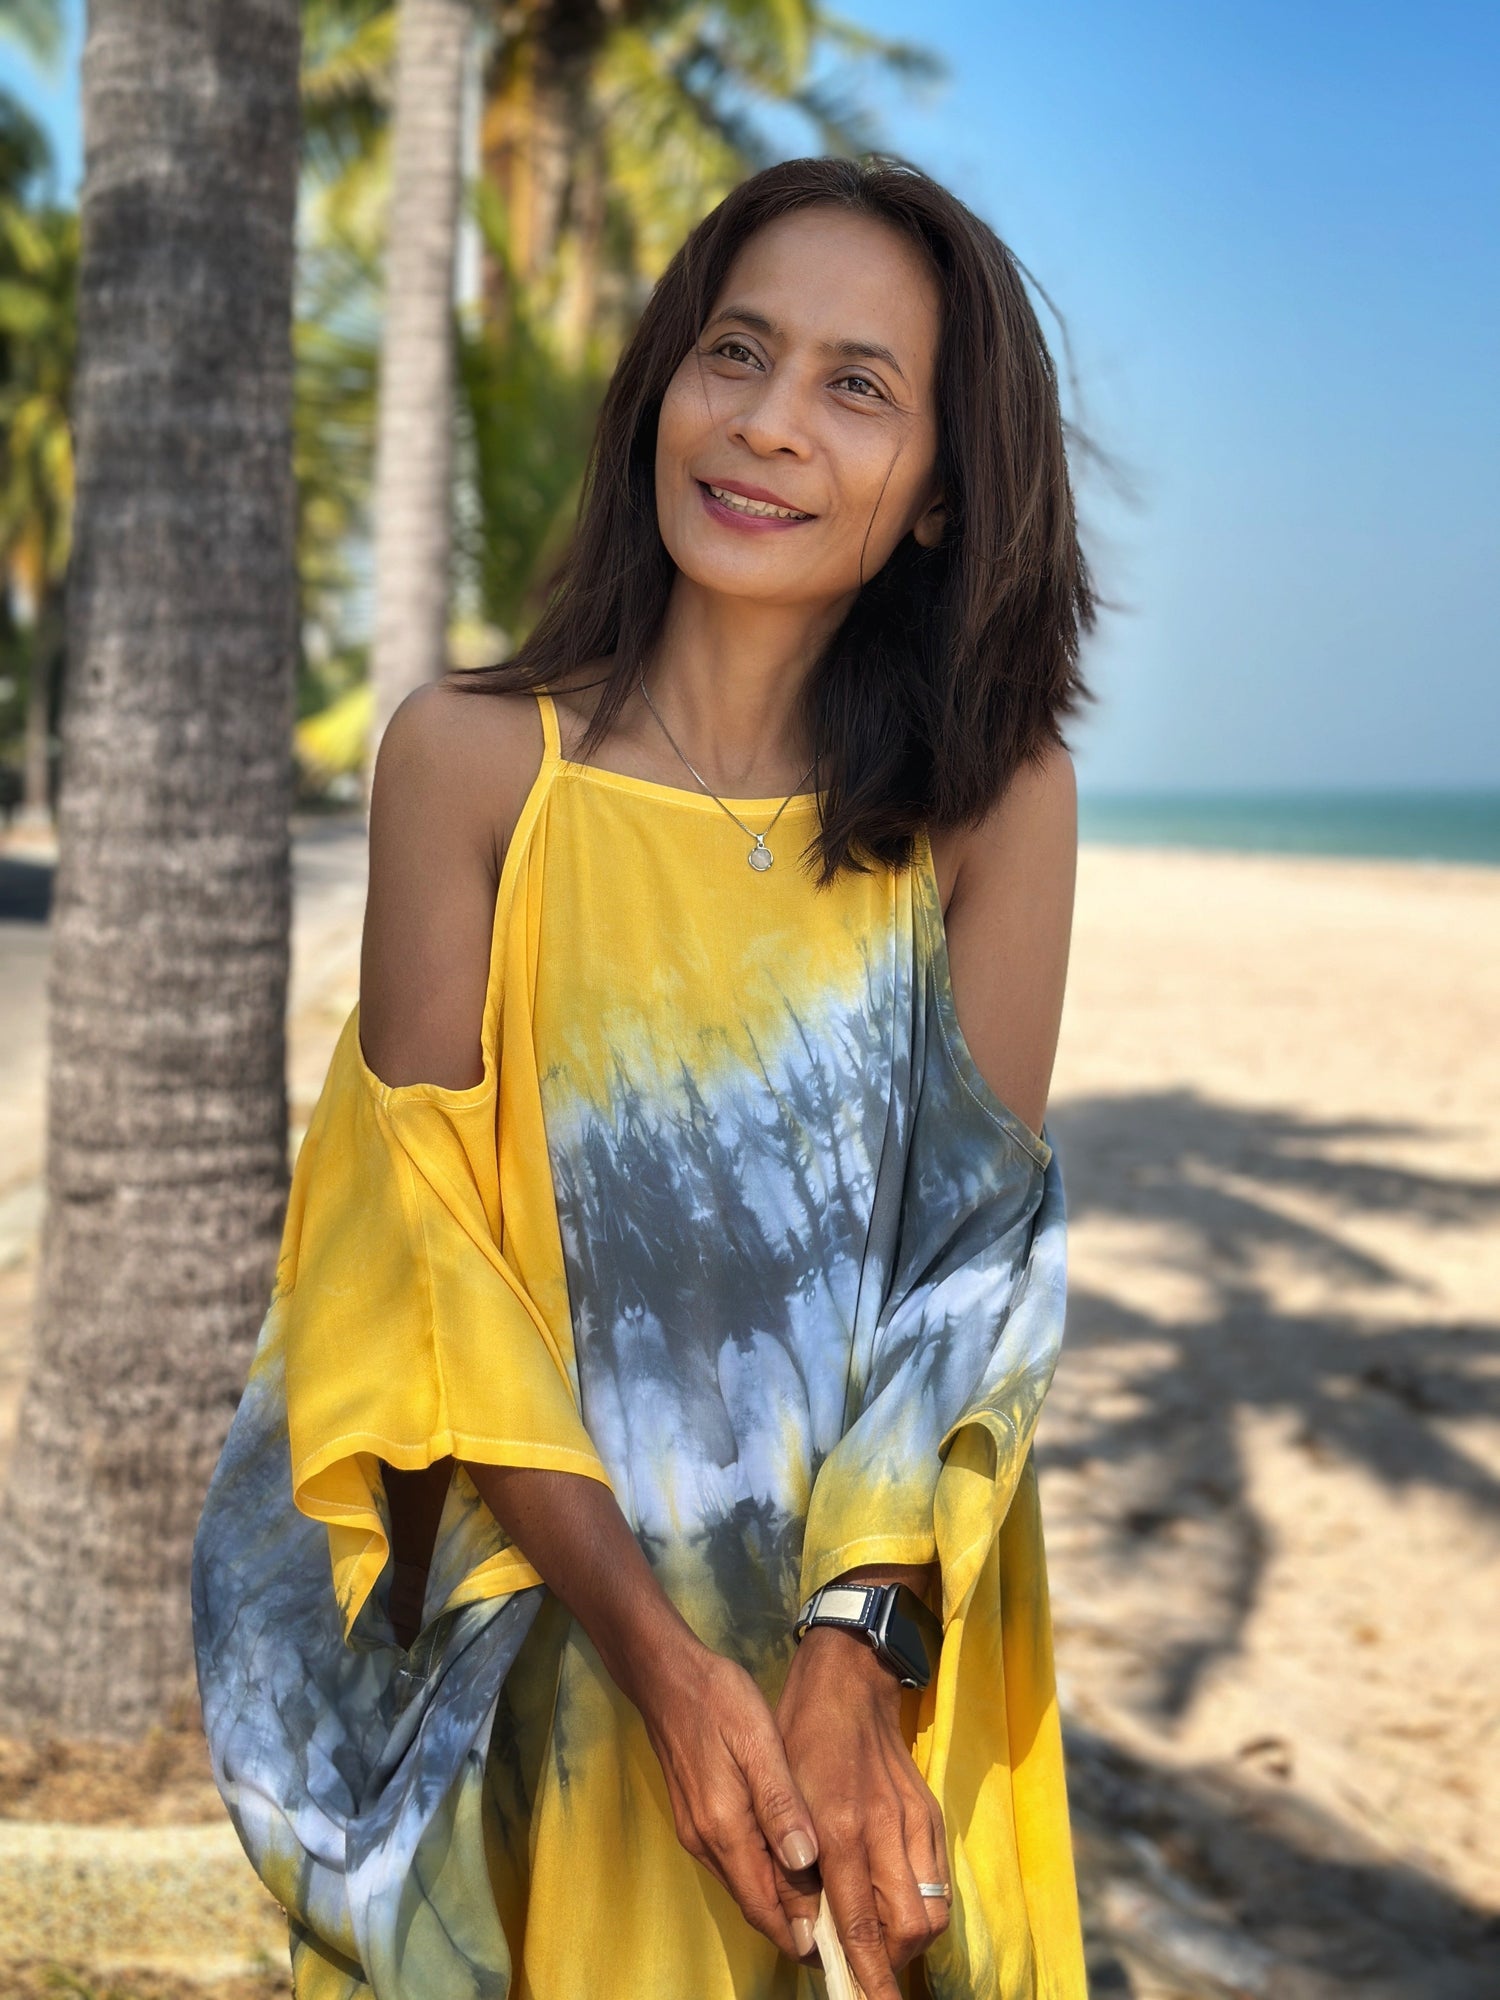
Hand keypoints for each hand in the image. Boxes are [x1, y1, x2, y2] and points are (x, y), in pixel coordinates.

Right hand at [618, 1624, 821, 1959]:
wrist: (666, 1675)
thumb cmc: (717, 1700)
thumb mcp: (758, 1742)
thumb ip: (781, 1804)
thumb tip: (806, 1863)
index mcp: (724, 1828)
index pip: (764, 1905)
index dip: (799, 1932)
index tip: (838, 1949)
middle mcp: (705, 1842)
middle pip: (754, 1902)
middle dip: (794, 1923)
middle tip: (842, 1932)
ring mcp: (697, 1832)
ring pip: (744, 1884)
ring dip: (780, 1900)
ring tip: (827, 1902)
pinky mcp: (695, 1818)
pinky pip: (734, 1862)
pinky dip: (763, 1874)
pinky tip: (791, 1863)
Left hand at [774, 1626, 949, 1997]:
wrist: (846, 1681)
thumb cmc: (800, 1736)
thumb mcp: (778, 1795)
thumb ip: (792, 1866)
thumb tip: (803, 1929)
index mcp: (840, 1828)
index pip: (860, 1923)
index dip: (868, 1975)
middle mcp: (884, 1830)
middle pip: (910, 1929)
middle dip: (892, 1961)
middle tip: (864, 1962)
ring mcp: (913, 1821)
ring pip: (932, 1910)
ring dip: (907, 1937)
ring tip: (878, 1935)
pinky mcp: (930, 1813)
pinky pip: (938, 1881)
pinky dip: (921, 1904)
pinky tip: (892, 1899)